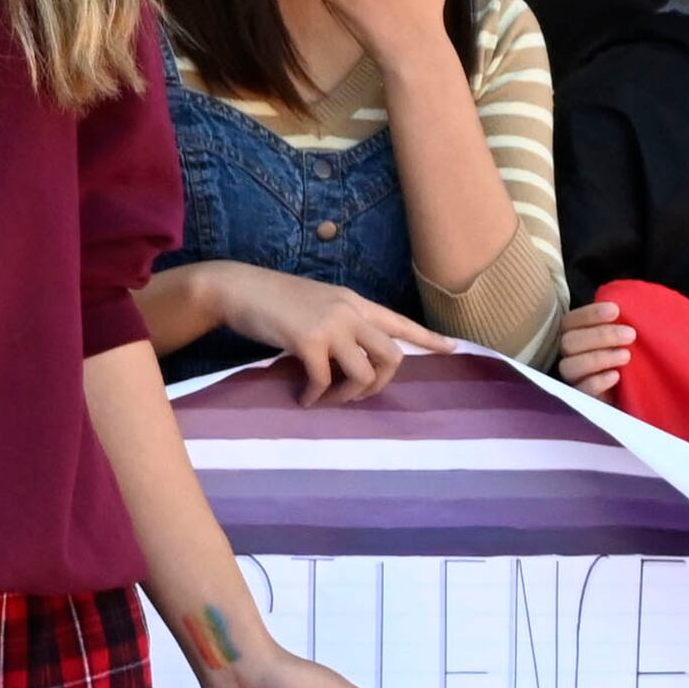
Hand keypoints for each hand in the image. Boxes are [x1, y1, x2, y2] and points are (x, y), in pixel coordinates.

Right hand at [206, 262, 451, 402]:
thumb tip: (347, 354)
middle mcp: (349, 312)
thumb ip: (337, 321)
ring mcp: (330, 326)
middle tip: (357, 394)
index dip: (428, 338)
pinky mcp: (307, 341)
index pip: (400, 322)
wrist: (236, 288)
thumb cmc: (270, 297)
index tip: (453, 349)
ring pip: (364, 372)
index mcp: (353, 302)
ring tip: (328, 398)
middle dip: (380, 383)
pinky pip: (323, 380)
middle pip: (392, 355)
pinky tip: (304, 399)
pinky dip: (315, 396)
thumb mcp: (315, 302)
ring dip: (350, 394)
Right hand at [554, 299, 635, 399]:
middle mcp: (571, 356)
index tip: (615, 310)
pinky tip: (616, 376)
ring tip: (626, 356)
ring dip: (598, 357)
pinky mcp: (583, 400)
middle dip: (599, 335)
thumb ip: (622, 325)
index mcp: (578, 337)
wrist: (642, 398)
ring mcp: (574, 379)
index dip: (589, 314)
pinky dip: (597, 381)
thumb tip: (629, 306)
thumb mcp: (629, 341)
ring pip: (570, 365)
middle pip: (568, 342)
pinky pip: (580, 390)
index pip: (571, 321)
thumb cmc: (636, 363)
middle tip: (630, 335)